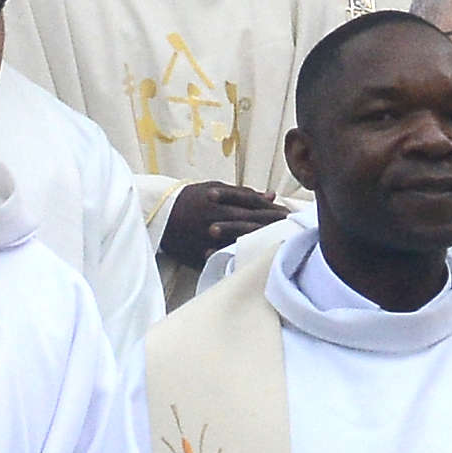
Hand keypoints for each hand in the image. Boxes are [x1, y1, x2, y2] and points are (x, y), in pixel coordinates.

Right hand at [158, 181, 287, 273]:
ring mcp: (208, 240)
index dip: (274, 212)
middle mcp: (215, 221)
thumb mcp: (215, 188)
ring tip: (280, 245)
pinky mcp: (201, 255)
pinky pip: (224, 260)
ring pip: (240, 244)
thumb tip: (271, 195)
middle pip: (251, 225)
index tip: (289, 215)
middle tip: (293, 230)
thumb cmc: (190, 198)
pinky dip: (240, 261)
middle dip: (273, 227)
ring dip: (261, 244)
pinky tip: (256, 263)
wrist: (158, 214)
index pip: (254, 208)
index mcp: (219, 203)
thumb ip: (243, 193)